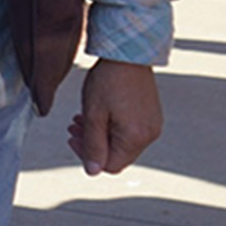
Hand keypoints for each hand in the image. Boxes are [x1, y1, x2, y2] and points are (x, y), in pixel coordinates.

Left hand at [68, 60, 162, 175]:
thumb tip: (92, 171)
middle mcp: (150, 135)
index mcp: (136, 137)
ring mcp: (152, 125)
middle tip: (73, 128)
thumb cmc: (109, 80)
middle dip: (92, 144)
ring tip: (81, 119)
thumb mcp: (94, 114)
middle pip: (117, 154)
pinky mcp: (151, 115)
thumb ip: (93, 145)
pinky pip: (129, 130)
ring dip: (99, 133)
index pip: (111, 165)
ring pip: (121, 142)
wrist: (128, 54)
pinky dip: (111, 126)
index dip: (88, 157)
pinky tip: (97, 114)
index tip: (73, 138)